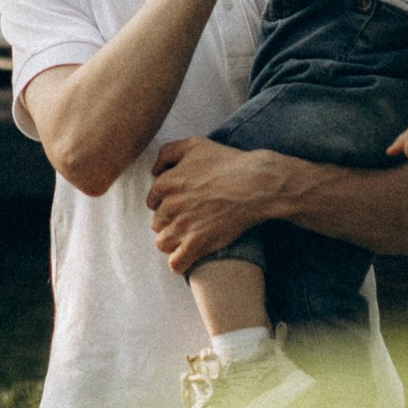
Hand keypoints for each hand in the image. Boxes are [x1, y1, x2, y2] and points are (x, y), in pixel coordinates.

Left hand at [145, 132, 290, 271]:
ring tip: (188, 238)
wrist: (255, 183)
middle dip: (170, 222)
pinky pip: (176, 263)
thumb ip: (167, 153)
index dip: (166, 202)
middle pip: (157, 223)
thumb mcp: (194, 144)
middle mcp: (169, 206)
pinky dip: (179, 263)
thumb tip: (154, 170)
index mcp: (165, 183)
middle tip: (189, 219)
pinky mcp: (198, 244)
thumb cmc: (227, 162)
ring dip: (173, 242)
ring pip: (163, 243)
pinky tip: (189, 256)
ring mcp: (183, 227)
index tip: (182, 203)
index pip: (152, 201)